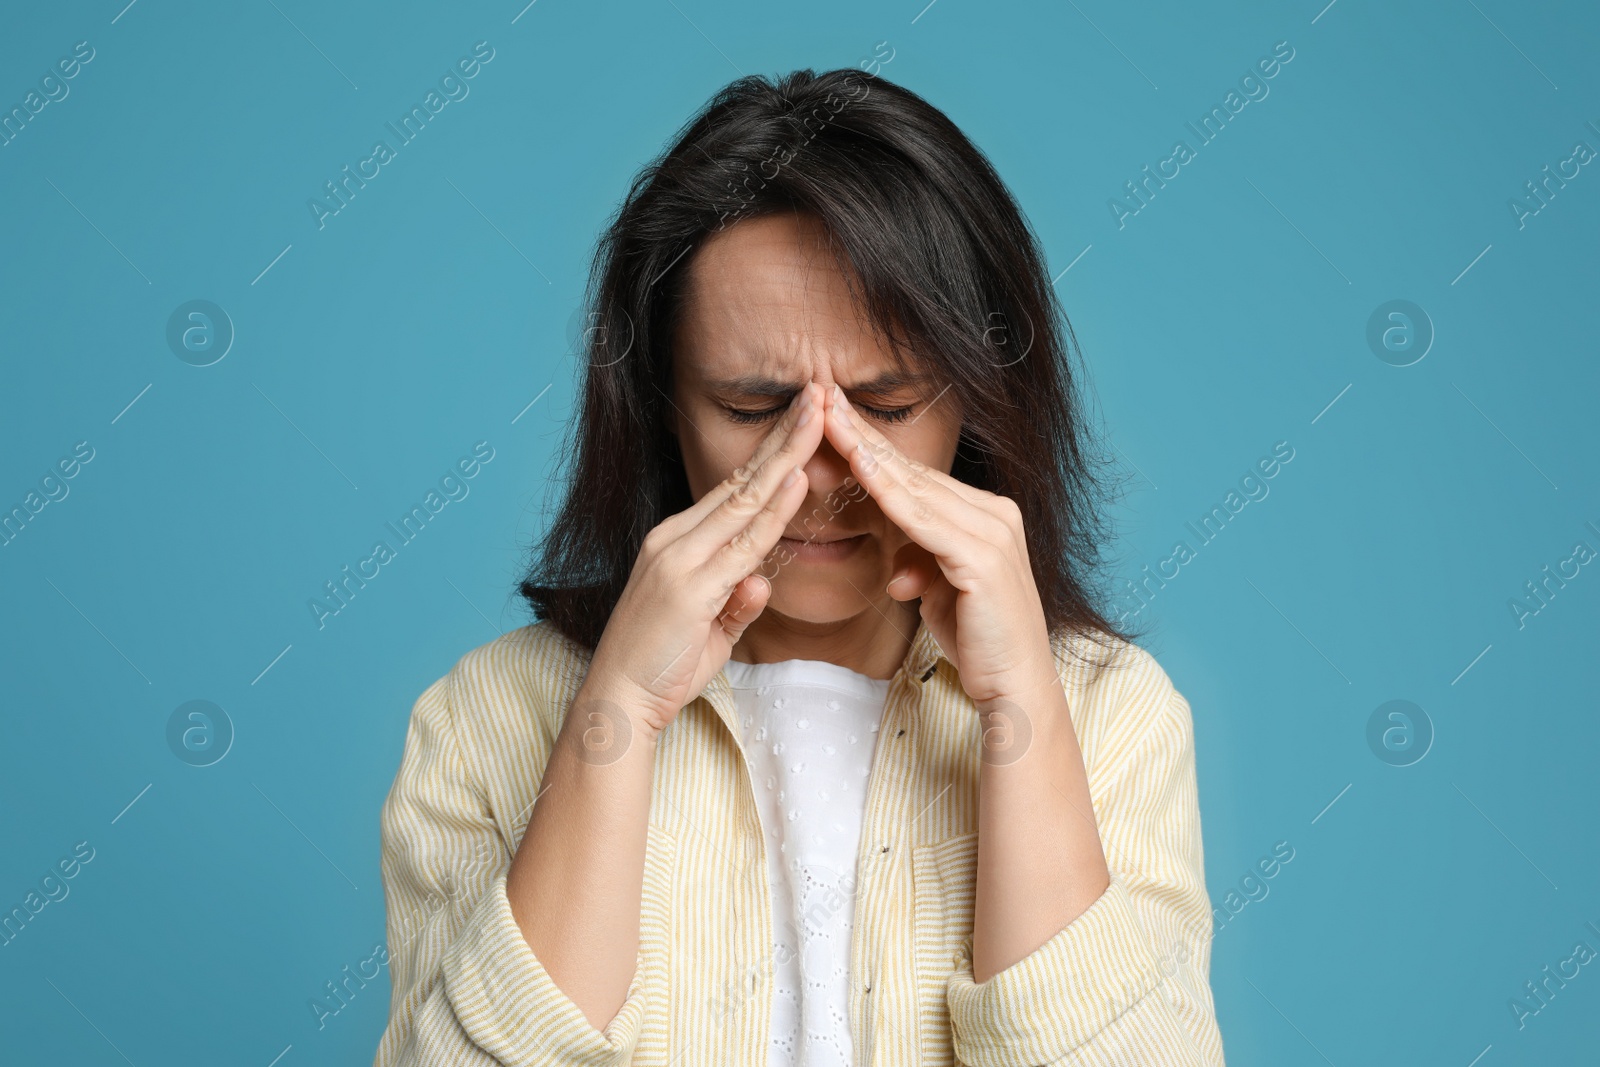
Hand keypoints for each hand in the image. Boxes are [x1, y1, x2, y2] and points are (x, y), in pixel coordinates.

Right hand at [582, 382, 825, 736]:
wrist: (617, 702)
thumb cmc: (660, 667)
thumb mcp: (710, 629)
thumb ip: (736, 600)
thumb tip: (760, 581)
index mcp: (678, 542)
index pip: (735, 488)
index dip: (773, 453)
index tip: (804, 420)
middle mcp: (675, 539)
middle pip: (742, 479)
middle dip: (785, 435)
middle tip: (819, 392)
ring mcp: (680, 559)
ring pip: (745, 500)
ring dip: (786, 456)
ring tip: (818, 417)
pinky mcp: (688, 586)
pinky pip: (741, 542)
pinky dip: (772, 510)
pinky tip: (796, 479)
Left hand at [821, 383, 1056, 705]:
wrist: (1015, 686)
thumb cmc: (980, 643)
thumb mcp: (940, 596)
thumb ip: (922, 568)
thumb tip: (899, 570)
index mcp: (985, 516)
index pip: (916, 476)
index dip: (872, 446)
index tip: (833, 418)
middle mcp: (994, 514)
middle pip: (913, 470)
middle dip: (864, 434)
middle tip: (823, 395)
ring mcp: (993, 532)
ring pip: (916, 488)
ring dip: (869, 452)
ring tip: (832, 420)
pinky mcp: (983, 558)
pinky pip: (925, 521)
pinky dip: (891, 494)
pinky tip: (862, 469)